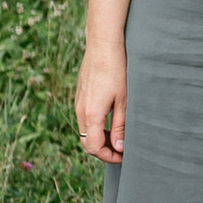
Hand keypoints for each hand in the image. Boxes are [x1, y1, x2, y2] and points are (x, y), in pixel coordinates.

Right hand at [76, 39, 128, 163]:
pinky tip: (111, 120)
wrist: (103, 45)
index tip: (123, 156)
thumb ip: (121, 126)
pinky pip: (85, 119)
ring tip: (119, 136)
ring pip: (86, 131)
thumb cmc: (117, 71)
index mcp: (91, 115)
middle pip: (87, 143)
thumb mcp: (124, 100)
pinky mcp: (80, 96)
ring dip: (100, 138)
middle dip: (104, 150)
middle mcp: (80, 111)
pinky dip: (96, 127)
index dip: (109, 156)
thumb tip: (120, 147)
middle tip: (122, 150)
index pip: (94, 148)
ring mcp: (78, 103)